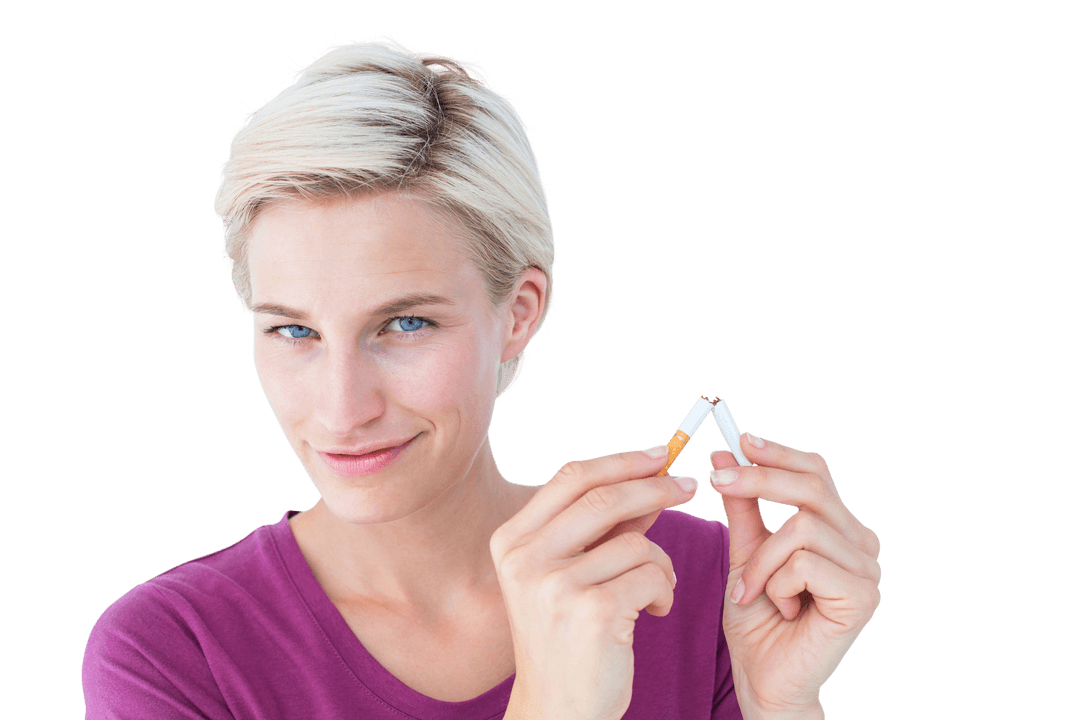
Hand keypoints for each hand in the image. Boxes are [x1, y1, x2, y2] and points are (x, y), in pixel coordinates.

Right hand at [490, 447, 697, 719]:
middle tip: (689, 485)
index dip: (620, 461)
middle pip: (604, 497)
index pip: (570, 477)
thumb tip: (651, 474)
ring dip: (661, 562)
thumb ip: (603, 527)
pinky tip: (652, 611)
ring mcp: (555, 586)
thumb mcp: (569, 575)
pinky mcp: (593, 613)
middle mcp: (525, 559)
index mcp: (511, 541)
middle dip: (655, 486)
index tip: (659, 455)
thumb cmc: (569, 639)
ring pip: (636, 542)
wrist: (558, 710)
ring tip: (656, 588)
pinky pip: (651, 575)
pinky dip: (664, 589)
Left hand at [710, 432, 880, 718]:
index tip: (739, 439)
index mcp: (839, 528)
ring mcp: (867, 571)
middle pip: (812, 488)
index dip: (778, 453)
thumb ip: (742, 506)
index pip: (816, 472)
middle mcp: (861, 544)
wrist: (765, 679)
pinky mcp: (862, 597)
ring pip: (801, 528)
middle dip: (759, 480)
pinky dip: (776, 583)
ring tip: (750, 591)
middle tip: (716, 481)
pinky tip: (778, 609)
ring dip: (760, 560)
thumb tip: (726, 454)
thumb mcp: (743, 551)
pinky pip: (805, 563)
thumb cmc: (757, 619)